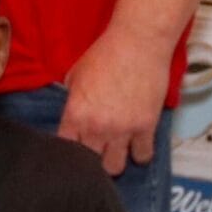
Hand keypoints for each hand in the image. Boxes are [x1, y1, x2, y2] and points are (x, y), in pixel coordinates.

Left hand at [58, 24, 166, 176]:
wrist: (137, 44)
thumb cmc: (105, 55)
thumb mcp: (75, 76)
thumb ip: (73, 101)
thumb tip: (74, 115)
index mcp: (75, 114)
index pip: (65, 148)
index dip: (69, 151)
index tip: (75, 147)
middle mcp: (97, 127)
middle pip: (89, 164)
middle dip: (91, 159)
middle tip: (96, 150)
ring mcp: (123, 130)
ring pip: (115, 167)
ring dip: (115, 160)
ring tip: (116, 150)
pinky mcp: (146, 127)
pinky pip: (143, 155)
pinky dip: (140, 153)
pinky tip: (137, 144)